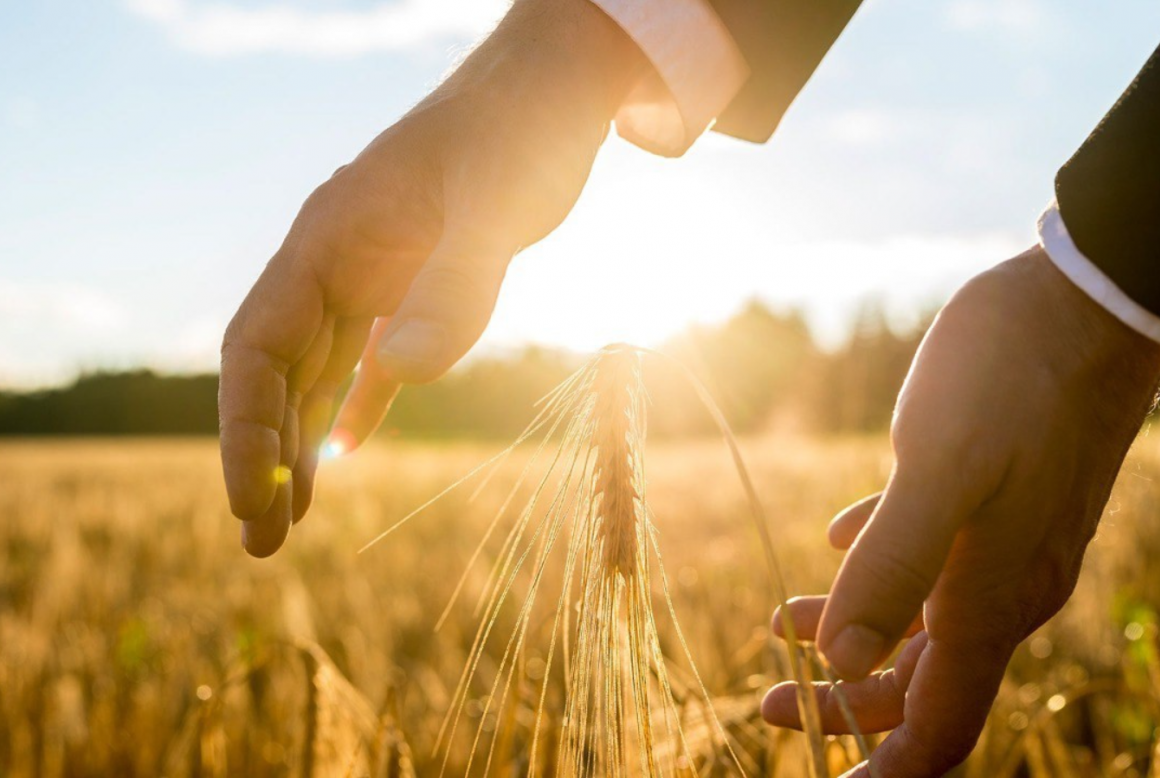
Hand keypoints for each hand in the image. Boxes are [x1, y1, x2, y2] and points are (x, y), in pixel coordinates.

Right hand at [218, 0, 645, 555]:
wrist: (557, 90)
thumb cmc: (523, 132)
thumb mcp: (497, 203)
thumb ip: (455, 283)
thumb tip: (400, 375)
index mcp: (328, 238)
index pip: (257, 345)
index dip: (244, 426)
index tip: (249, 499)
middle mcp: (337, 260)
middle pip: (274, 371)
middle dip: (261, 456)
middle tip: (260, 544)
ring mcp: (374, 274)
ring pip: (317, 374)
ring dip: (299, 445)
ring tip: (287, 521)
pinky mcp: (416, 285)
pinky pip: (369, 360)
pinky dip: (354, 409)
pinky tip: (344, 456)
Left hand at [761, 247, 1159, 775]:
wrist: (1085, 301)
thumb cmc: (1012, 377)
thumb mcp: (941, 470)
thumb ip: (891, 567)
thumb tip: (842, 662)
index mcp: (989, 599)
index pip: (938, 725)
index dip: (881, 766)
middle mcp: (1003, 586)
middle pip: (920, 682)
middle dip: (844, 702)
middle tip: (768, 700)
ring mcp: (1004, 542)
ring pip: (920, 619)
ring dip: (851, 632)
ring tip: (781, 626)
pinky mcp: (996, 497)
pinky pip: (929, 557)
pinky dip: (877, 566)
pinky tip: (837, 541)